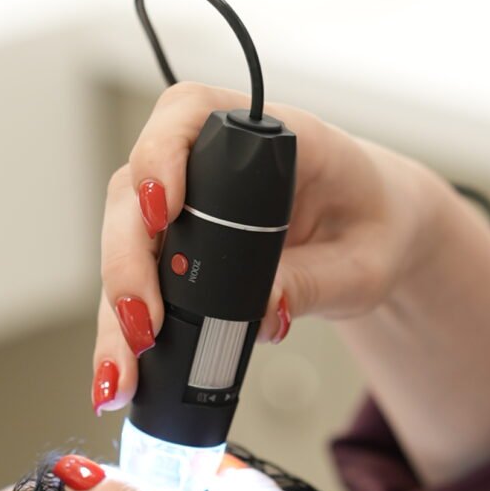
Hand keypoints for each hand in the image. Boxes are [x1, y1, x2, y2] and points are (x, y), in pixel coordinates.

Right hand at [93, 81, 458, 416]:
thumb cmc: (374, 228)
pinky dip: (123, 331)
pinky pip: (136, 282)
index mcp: (265, 137)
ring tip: (120, 376)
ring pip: (123, 244)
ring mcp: (183, 205)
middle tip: (142, 326)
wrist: (375, 235)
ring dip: (114, 311)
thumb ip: (316, 281)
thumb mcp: (364, 263)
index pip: (190, 115)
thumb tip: (262, 311)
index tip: (162, 209)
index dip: (161, 155)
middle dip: (127, 261)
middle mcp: (208, 162)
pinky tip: (118, 375)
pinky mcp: (175, 248)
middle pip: (134, 191)